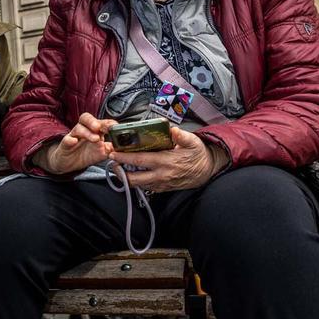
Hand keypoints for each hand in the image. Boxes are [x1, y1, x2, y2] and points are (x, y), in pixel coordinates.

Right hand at [34, 113, 115, 174]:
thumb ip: (111, 149)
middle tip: (100, 128)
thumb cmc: (86, 155)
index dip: (107, 122)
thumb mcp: (101, 153)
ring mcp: (73, 136)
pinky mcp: (65, 145)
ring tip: (95, 139)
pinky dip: (70, 140)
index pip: (100, 122)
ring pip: (78, 128)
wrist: (70, 164)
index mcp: (94, 131)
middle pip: (86, 119)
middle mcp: (83, 130)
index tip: (115, 126)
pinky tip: (74, 141)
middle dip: (94, 122)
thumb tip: (122, 148)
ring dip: (87, 132)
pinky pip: (66, 140)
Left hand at [111, 127, 227, 192]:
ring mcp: (162, 184)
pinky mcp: (163, 189)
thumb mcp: (193, 142)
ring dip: (126, 177)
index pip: (140, 160)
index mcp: (166, 162)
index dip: (124, 158)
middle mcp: (162, 175)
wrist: (207, 171)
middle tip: (111, 163)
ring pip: (138, 185)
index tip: (113, 153)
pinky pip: (146, 187)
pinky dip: (137, 181)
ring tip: (117, 168)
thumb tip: (172, 129)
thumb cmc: (198, 155)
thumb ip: (182, 136)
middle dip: (120, 172)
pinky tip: (131, 174)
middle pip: (134, 178)